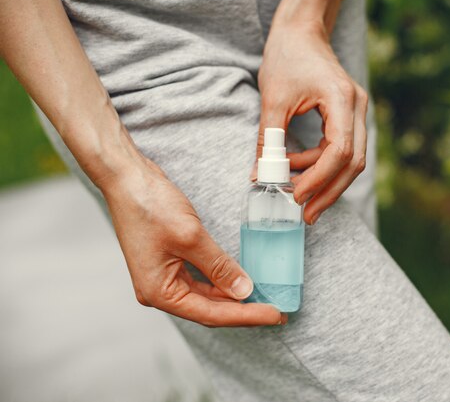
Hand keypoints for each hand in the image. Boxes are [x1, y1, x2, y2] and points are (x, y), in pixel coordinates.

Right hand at [102, 160, 285, 326]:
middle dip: (243, 311)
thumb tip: (244, 290)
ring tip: (264, 301)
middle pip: (209, 309)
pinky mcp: (169, 262)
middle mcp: (159, 290)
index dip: (246, 316)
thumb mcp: (191, 237)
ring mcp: (164, 277)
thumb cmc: (149, 205)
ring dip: (233, 298)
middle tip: (276, 311)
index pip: (211, 314)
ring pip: (206, 296)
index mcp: (159, 292)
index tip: (274, 315)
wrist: (127, 179)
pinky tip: (240, 283)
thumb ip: (219, 266)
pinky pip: (200, 280)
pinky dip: (221, 282)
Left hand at [256, 21, 367, 224]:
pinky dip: (319, 164)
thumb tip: (261, 177)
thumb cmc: (287, 56)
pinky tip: (297, 167)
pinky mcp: (347, 116)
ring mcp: (355, 112)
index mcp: (342, 99)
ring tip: (292, 188)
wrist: (301, 30)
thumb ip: (269, 140)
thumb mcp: (272, 99)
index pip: (340, 151)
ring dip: (323, 180)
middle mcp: (357, 107)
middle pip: (354, 163)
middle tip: (306, 215)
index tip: (297, 197)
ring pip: (350, 160)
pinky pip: (340, 149)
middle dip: (329, 192)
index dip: (320, 179)